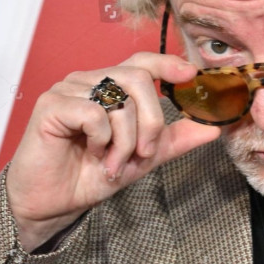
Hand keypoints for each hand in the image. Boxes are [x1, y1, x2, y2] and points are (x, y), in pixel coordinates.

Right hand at [5, 53, 220, 251]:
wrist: (55, 202)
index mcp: (111, 88)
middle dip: (150, 121)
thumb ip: (174, 139)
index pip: (141, 62)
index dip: (167, 63)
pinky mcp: (51, 105)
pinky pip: (93, 113)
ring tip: (113, 163)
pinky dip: (101, 139)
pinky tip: (91, 152)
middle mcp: (90, 82)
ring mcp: (69, 90)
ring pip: (118, 100)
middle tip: (143, 154)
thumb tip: (213, 128)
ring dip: (125, 140)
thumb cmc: (91, 174)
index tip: (191, 74)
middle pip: (137, 79)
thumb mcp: (143, 157)